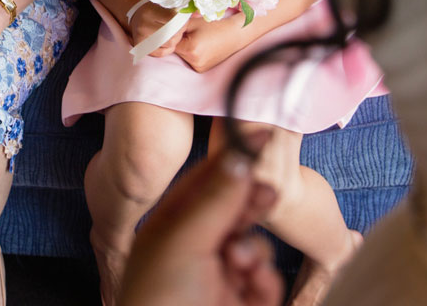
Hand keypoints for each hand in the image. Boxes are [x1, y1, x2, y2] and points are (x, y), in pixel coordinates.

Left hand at [118, 146, 282, 305]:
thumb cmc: (159, 299)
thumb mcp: (183, 239)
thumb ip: (214, 197)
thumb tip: (238, 154)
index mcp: (170, 226)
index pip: (207, 183)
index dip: (234, 160)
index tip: (262, 137)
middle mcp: (194, 249)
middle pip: (236, 212)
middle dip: (252, 206)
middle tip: (267, 194)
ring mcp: (218, 278)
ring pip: (256, 247)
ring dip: (256, 250)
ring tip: (241, 262)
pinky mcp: (240, 304)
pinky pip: (266, 282)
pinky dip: (264, 281)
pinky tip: (252, 284)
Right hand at [130, 3, 193, 57]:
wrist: (135, 15)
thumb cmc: (154, 10)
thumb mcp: (166, 6)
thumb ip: (183, 11)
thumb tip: (199, 14)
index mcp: (150, 12)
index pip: (172, 19)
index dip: (181, 22)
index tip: (182, 21)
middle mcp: (143, 25)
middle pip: (172, 34)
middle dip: (179, 33)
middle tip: (179, 30)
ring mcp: (140, 38)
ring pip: (168, 44)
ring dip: (175, 41)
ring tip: (173, 35)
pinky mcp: (140, 47)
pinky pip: (161, 53)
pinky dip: (167, 49)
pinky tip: (167, 43)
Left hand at [175, 15, 247, 72]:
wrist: (234, 34)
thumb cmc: (214, 26)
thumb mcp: (193, 22)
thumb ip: (176, 26)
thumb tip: (163, 30)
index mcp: (190, 49)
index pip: (171, 43)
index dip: (172, 34)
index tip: (175, 29)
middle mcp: (194, 61)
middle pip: (176, 50)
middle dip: (178, 41)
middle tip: (189, 33)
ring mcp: (199, 67)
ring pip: (183, 56)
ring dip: (185, 48)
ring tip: (197, 39)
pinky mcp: (202, 69)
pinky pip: (190, 60)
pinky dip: (192, 54)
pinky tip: (201, 46)